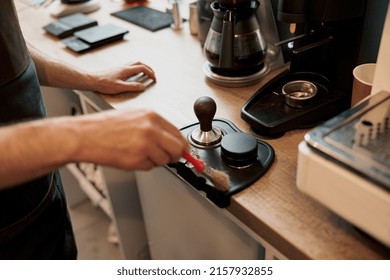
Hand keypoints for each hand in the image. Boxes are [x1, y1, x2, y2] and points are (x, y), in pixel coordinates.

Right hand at [73, 108, 189, 169]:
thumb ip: (154, 127)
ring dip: (156, 161)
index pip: (178, 133)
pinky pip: (150, 167)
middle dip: (176, 156)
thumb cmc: (105, 126)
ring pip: (165, 160)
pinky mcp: (137, 159)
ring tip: (139, 153)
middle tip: (169, 158)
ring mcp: (145, 145)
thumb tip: (171, 139)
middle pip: (178, 148)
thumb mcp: (134, 116)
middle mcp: (151, 129)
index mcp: (152, 116)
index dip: (181, 145)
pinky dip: (143, 165)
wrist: (85, 135)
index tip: (183, 150)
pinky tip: (130, 157)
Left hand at [91, 61, 156, 93]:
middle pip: (140, 63)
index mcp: (126, 70)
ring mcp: (121, 68)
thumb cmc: (104, 84)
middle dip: (148, 68)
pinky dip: (137, 69)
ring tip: (147, 73)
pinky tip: (135, 75)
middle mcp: (124, 67)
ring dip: (143, 67)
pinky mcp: (118, 71)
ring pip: (135, 64)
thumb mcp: (120, 87)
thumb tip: (143, 87)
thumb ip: (132, 87)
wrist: (93, 80)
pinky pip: (131, 67)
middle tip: (153, 75)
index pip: (142, 68)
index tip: (154, 79)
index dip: (150, 73)